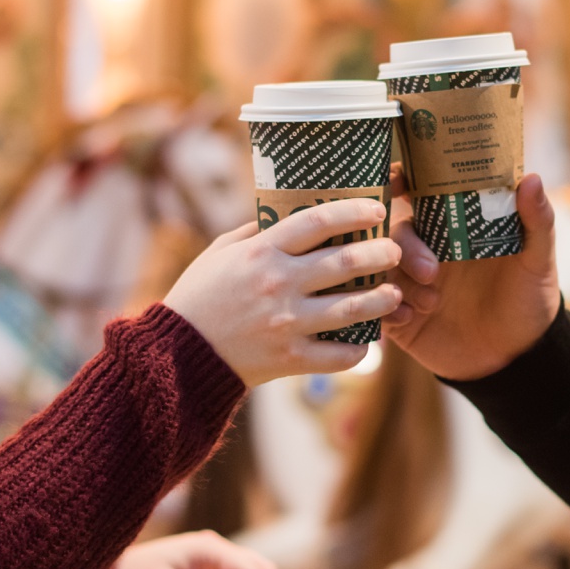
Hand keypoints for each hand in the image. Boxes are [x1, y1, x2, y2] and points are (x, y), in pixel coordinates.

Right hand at [164, 198, 401, 386]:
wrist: (176, 356)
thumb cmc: (198, 297)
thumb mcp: (219, 253)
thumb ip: (254, 232)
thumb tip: (285, 209)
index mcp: (261, 252)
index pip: (318, 221)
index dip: (354, 211)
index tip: (377, 209)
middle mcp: (278, 283)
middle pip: (346, 261)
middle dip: (380, 252)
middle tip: (393, 250)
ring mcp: (287, 323)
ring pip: (353, 308)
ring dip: (382, 298)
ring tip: (394, 292)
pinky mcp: (290, 359)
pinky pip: (339, 355)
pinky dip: (359, 348)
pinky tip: (368, 340)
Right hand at [384, 171, 560, 380]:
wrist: (519, 358)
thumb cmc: (529, 300)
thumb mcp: (538, 261)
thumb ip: (536, 222)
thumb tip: (531, 179)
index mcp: (456, 228)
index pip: (419, 194)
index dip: (400, 180)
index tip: (398, 181)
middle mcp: (429, 250)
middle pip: (397, 232)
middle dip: (408, 247)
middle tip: (432, 271)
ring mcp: (413, 284)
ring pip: (382, 269)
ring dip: (400, 280)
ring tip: (432, 303)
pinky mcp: (404, 317)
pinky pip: (378, 307)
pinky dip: (388, 309)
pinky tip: (413, 318)